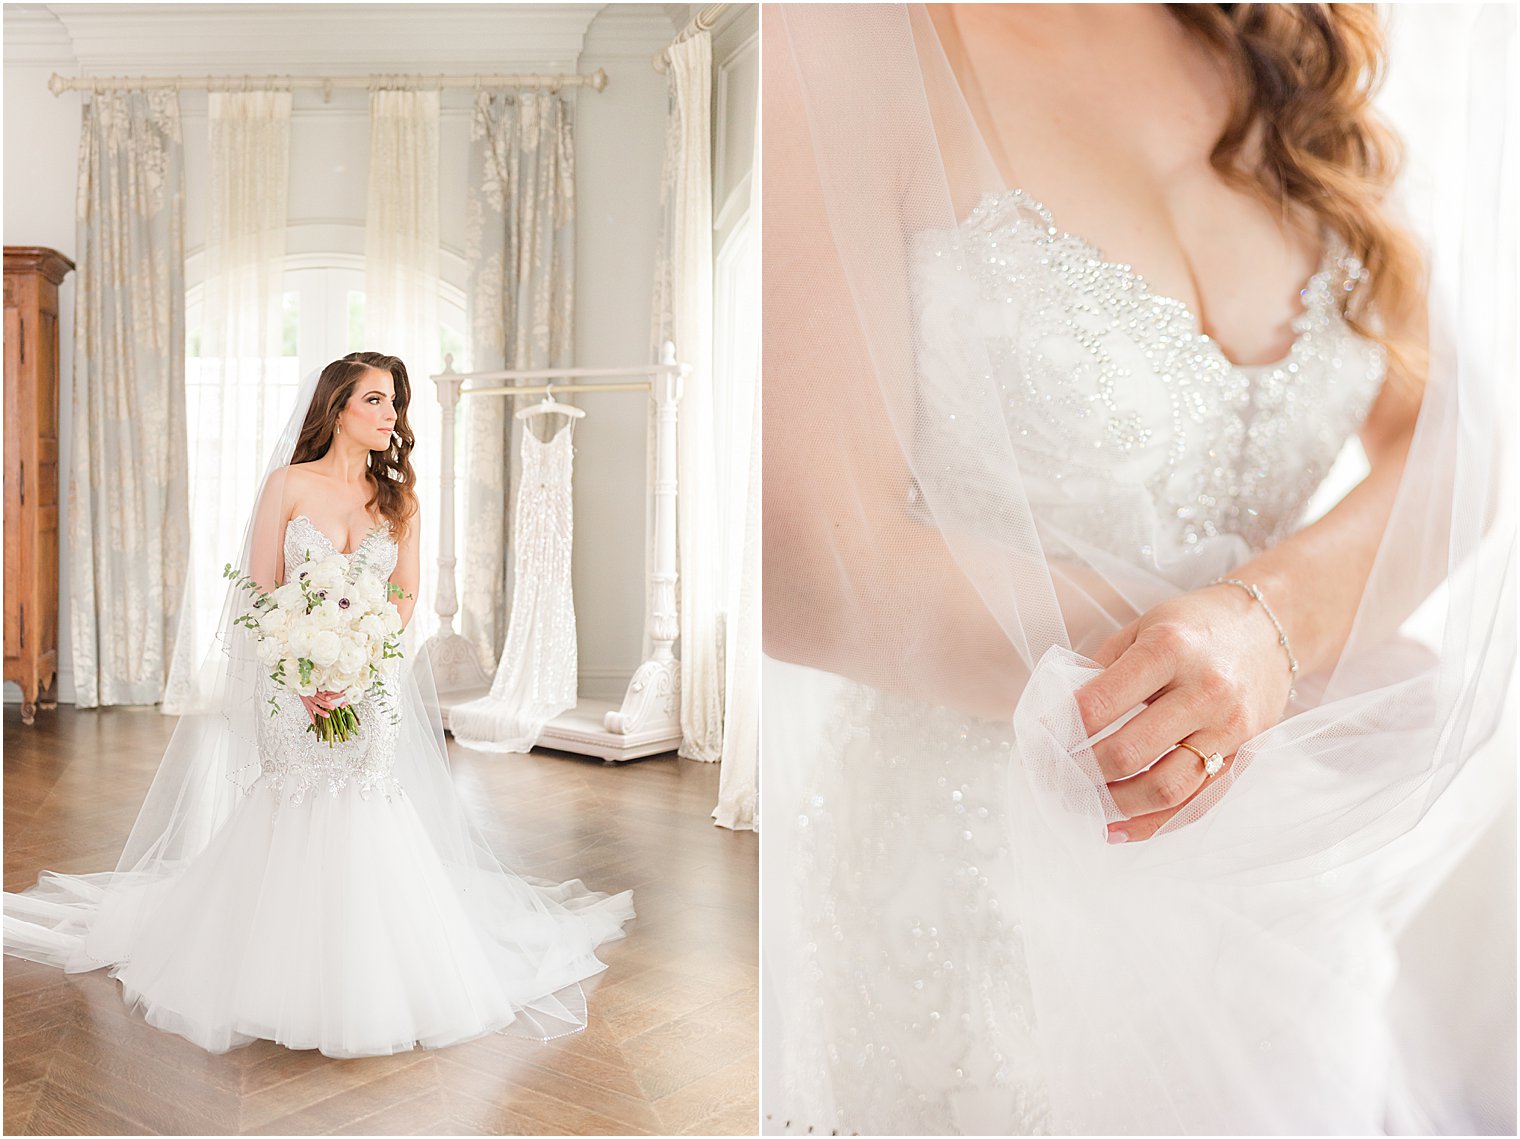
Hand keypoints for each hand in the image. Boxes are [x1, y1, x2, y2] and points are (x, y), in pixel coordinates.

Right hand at [298, 689, 347, 724]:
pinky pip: (308, 711)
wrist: (299, 685)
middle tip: (333, 707)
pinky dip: (311, 717)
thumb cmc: (309, 684)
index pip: (322, 692)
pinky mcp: (305, 704)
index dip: (327, 695)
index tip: (332, 698)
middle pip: (318, 700)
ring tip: (327, 715)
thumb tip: (336, 689)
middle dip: (325, 704)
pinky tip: (315, 722)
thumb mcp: (316, 684)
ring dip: (320, 712)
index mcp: (314, 689)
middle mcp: (310, 695)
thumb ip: (324, 687)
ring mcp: (307, 700)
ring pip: (314, 707)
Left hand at [1074, 582, 1295, 843]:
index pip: (1099, 704)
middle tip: (1051, 777)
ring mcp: (1229, 728)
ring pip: (1164, 789)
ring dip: (1113, 806)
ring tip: (1081, 805)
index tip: (1038, 741)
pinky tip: (1117, 829)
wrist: (1271, 627)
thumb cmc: (1194, 626)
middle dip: (1078, 773)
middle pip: (1127, 753)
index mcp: (1168, 650)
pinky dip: (1152, 825)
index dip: (1060, 730)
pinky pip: (1196, 804)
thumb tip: (1058, 720)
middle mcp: (1204, 690)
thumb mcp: (1142, 628)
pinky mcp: (1245, 755)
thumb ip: (1101, 671)